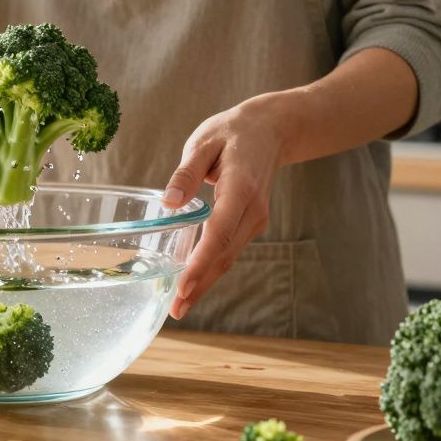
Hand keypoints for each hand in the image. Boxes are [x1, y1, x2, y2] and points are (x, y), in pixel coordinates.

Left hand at [162, 95, 292, 319]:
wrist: (270, 130)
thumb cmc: (232, 133)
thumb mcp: (204, 141)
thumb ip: (186, 172)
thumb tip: (170, 202)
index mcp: (240, 188)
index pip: (219, 232)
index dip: (201, 262)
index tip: (183, 285)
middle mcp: (252, 210)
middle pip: (224, 254)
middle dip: (201, 284)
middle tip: (176, 310)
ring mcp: (255, 219)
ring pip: (228, 257)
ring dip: (206, 282)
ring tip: (181, 306)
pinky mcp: (250, 223)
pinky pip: (229, 250)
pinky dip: (212, 268)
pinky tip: (193, 284)